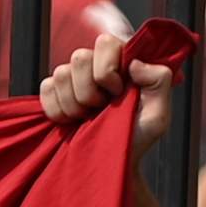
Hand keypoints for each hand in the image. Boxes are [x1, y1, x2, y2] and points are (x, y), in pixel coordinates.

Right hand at [38, 39, 171, 138]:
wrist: (111, 163)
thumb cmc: (135, 138)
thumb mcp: (158, 114)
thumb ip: (159, 81)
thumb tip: (134, 63)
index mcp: (122, 62)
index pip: (106, 43)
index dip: (107, 70)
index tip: (118, 92)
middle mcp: (96, 65)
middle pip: (79, 58)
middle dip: (89, 92)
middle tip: (101, 109)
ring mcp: (73, 78)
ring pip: (60, 74)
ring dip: (74, 104)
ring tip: (87, 118)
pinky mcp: (54, 93)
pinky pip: (46, 88)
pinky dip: (57, 110)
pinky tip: (71, 121)